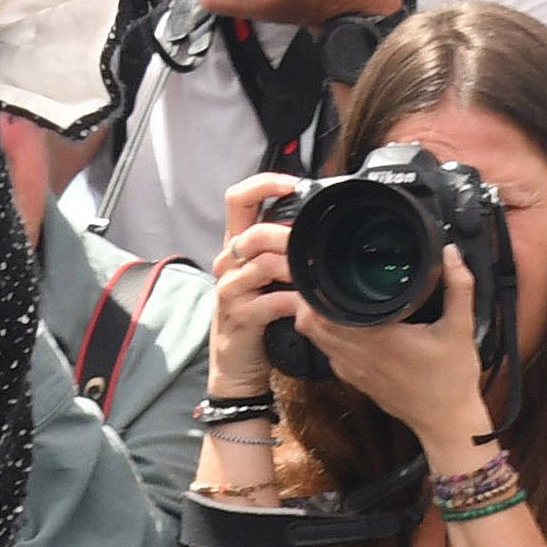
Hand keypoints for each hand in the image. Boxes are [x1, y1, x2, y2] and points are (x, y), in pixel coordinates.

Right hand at [206, 174, 305, 395]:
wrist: (236, 362)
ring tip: (318, 275)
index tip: (293, 184)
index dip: (264, 184)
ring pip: (265, 264)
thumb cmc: (256, 313)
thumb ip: (282, 248)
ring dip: (297, 269)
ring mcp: (230, 288)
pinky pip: (271, 301)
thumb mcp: (266, 275)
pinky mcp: (239, 315)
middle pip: (253, 231)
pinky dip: (296, 301)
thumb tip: (317, 224)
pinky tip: (308, 303)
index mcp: (236, 245)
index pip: (238, 198)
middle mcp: (228, 261)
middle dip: (289, 235)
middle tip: (316, 242)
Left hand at [295, 243, 496, 456]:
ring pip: (317, 340)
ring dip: (318, 320)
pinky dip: (330, 338)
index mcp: (377, 339)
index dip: (316, 292)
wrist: (447, 423)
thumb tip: (451, 252)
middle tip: (326, 279)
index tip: (324, 271)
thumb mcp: (461, 328)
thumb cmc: (452, 380)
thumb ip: (459, 286)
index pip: (323, 314)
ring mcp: (353, 371)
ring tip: (331, 297)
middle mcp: (357, 356)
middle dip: (312, 301)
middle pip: (310, 325)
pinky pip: (330, 355)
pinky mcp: (356, 381)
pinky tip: (347, 326)